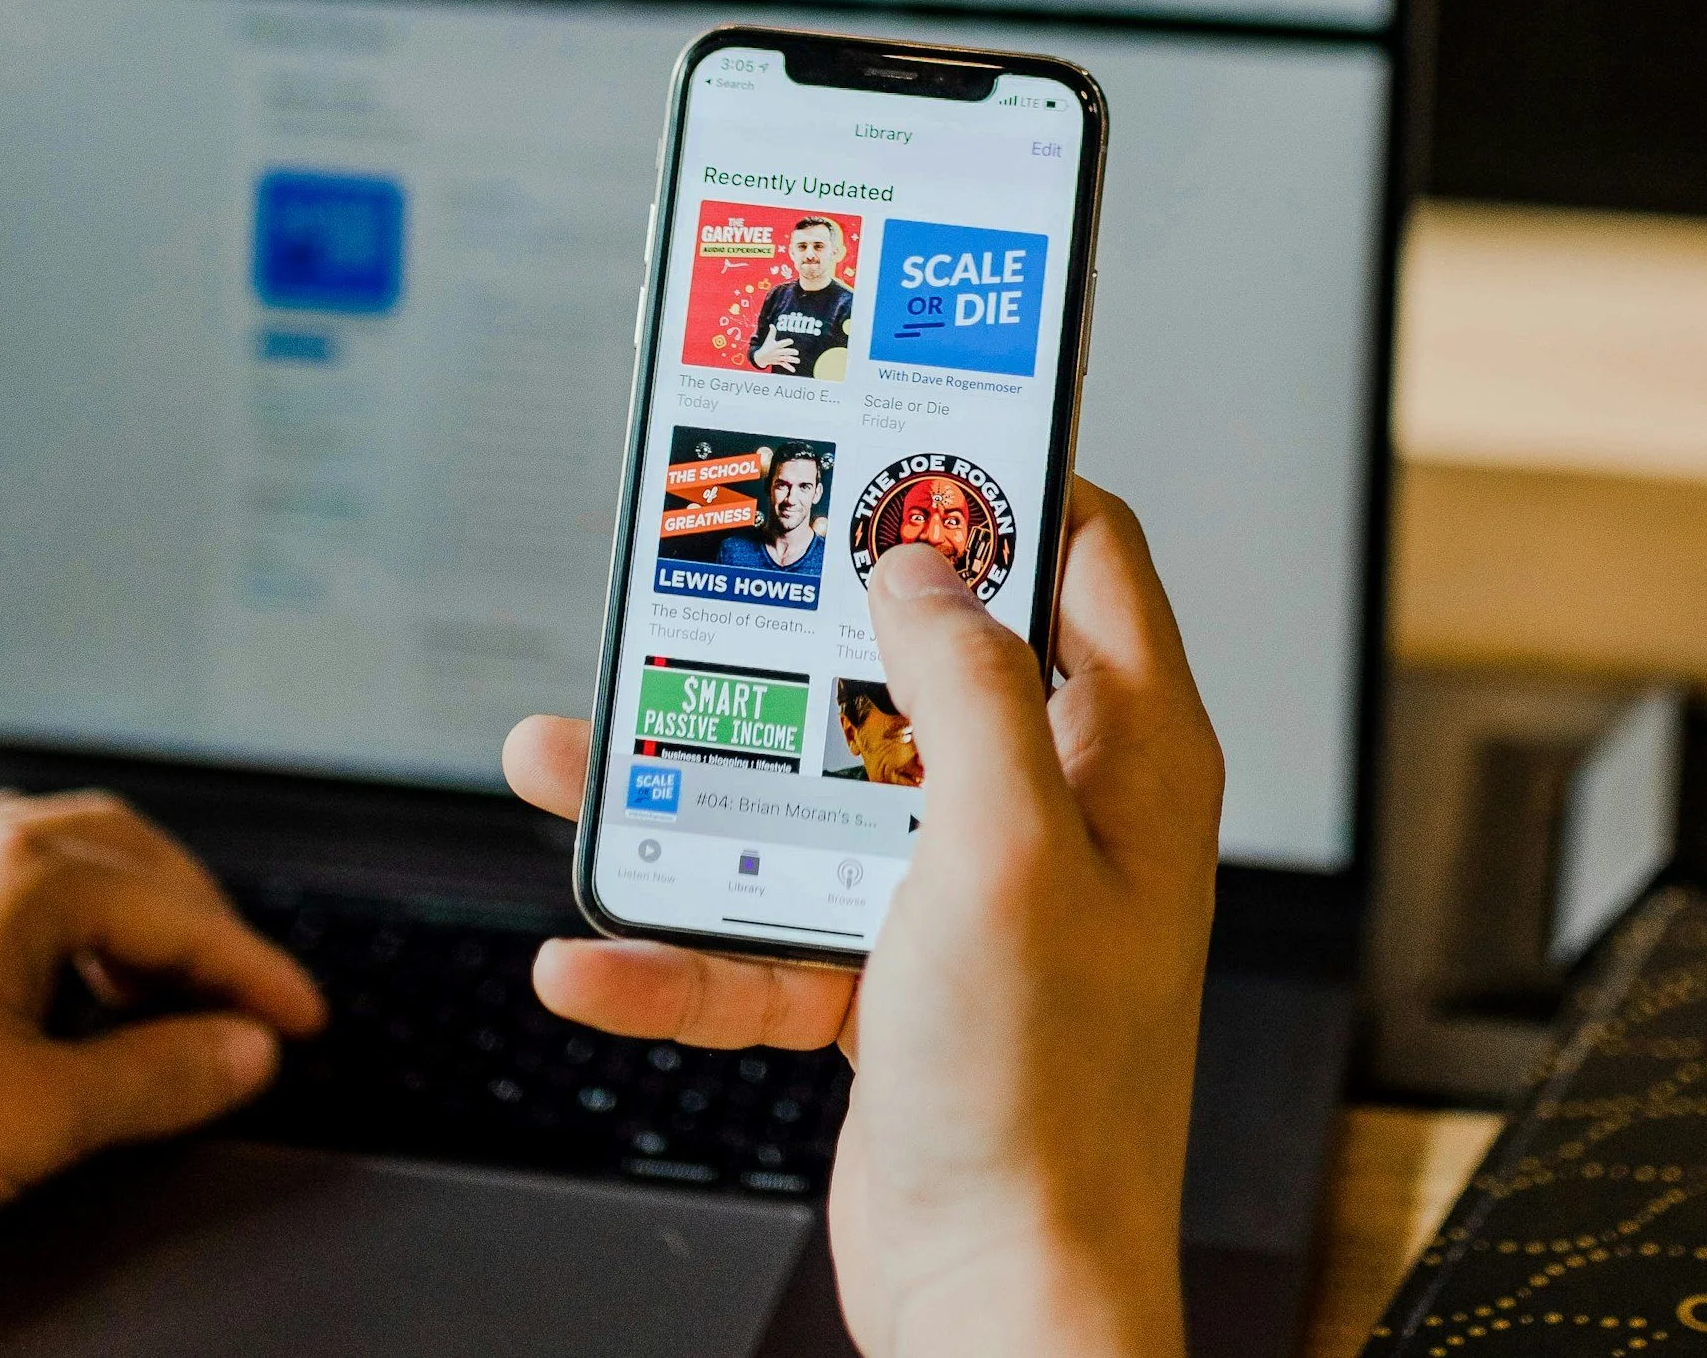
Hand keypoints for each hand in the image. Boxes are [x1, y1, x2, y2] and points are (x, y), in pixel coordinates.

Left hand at [0, 792, 323, 1357]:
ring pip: (55, 857)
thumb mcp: (42, 1116)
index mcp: (23, 877)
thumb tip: (245, 1050)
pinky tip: (46, 989)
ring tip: (151, 990)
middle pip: (129, 855)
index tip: (299, 1017)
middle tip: (238, 994)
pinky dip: (54, 921)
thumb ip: (164, 1074)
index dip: (255, 973)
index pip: (181, 913)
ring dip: (124, 912)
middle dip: (199, 922)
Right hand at [503, 480, 1222, 1357]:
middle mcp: (1048, 813)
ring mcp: (961, 897)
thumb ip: (969, 689)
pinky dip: (681, 944)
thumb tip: (921, 564)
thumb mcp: (1005, 854)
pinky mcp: (884, 978)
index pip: (1085, 559)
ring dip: (699, 784)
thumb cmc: (1044, 1098)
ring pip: (817, 793)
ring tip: (583, 756)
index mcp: (1123, 761)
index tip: (892, 435)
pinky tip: (594, 953)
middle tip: (711, 577)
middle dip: (802, 631)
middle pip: (916, 665)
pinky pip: (766, 930)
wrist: (998, 1298)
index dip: (998, 483)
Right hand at [751, 326, 800, 370]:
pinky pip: (784, 365)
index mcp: (775, 346)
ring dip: (792, 360)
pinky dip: (789, 367)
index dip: (786, 342)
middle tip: (797, 352)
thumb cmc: (766, 346)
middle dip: (790, 352)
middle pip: (784, 352)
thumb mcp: (768, 339)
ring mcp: (778, 358)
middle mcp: (776, 352)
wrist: (760, 357)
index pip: (781, 344)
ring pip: (785, 359)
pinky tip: (793, 370)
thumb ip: (772, 332)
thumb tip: (771, 325)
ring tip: (798, 361)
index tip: (791, 341)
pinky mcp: (778, 362)